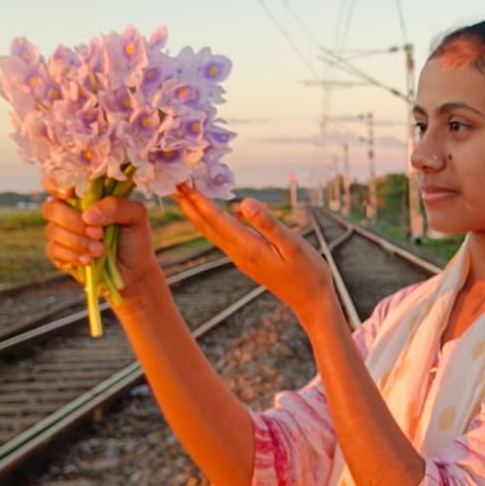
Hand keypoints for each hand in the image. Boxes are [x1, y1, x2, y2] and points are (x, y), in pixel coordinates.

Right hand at [42, 183, 159, 300]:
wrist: (135, 272)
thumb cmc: (135, 238)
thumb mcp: (135, 215)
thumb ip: (115, 206)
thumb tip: (87, 215)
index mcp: (85, 197)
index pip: (58, 181)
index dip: (57, 184)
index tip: (70, 194)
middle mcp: (69, 212)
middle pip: (50, 208)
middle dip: (73, 221)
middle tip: (99, 233)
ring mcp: (62, 233)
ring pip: (52, 231)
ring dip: (78, 242)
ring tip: (101, 251)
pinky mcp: (59, 255)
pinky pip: (54, 250)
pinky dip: (73, 256)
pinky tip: (90, 261)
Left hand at [175, 188, 332, 318]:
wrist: (311, 301)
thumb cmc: (308, 273)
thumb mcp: (293, 245)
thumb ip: (268, 223)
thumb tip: (244, 202)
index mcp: (248, 248)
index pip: (217, 220)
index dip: (199, 201)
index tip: (184, 183)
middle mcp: (239, 254)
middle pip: (207, 227)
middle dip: (189, 205)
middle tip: (173, 184)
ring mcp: (242, 258)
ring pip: (213, 233)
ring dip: (198, 213)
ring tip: (186, 196)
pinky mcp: (248, 260)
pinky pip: (225, 237)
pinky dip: (214, 221)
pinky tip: (219, 212)